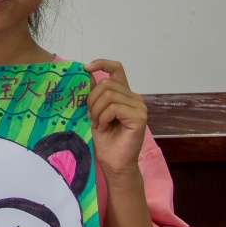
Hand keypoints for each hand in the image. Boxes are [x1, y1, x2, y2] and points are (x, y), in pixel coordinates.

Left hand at [84, 60, 147, 183]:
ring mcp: (139, 107)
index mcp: (124, 94)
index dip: (101, 63)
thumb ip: (94, 93)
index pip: (116, 68)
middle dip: (92, 100)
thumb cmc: (105, 139)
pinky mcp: (139, 116)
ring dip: (97, 111)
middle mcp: (134, 98)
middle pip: (106, 83)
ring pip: (108, 95)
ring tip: (98, 124)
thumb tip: (86, 74)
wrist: (114, 162)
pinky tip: (105, 128)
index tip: (86, 68)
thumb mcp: (94, 111)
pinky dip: (103, 117)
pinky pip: (114, 107)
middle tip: (91, 117)